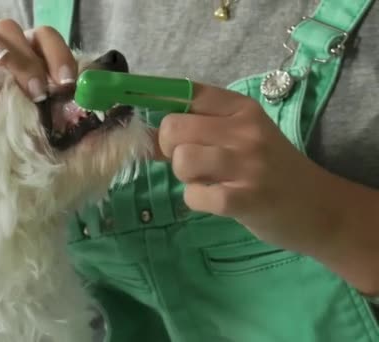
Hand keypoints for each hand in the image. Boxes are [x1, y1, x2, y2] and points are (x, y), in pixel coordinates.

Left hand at [155, 83, 353, 254]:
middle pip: (173, 127)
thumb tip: (143, 133)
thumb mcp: (240, 139)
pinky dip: (195, 200)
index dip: (157, 105)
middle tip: (190, 163)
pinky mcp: (245, 198)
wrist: (320, 207)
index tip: (152, 123)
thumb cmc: (272, 169)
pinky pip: (194, 195)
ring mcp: (247, 164)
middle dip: (169, 148)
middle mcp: (245, 130)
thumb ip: (196, 132)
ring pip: (182, 159)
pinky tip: (214, 201)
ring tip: (204, 181)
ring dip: (183, 175)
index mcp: (241, 108)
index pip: (187, 92)